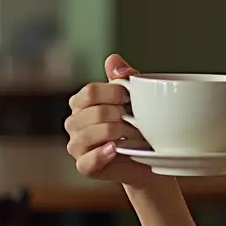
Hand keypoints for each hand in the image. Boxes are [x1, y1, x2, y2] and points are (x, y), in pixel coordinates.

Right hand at [64, 53, 158, 186]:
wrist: (150, 157)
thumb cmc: (140, 125)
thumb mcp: (135, 98)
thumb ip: (123, 78)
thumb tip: (113, 59)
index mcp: (82, 103)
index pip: (90, 92)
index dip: (114, 93)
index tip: (131, 98)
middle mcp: (74, 123)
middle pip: (92, 112)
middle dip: (119, 115)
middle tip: (137, 120)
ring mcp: (77, 146)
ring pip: (89, 134)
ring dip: (117, 133)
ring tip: (135, 135)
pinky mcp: (85, 167)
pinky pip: (86, 161)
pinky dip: (102, 154)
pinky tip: (116, 149)